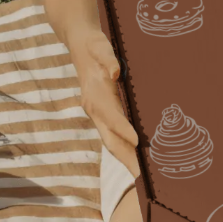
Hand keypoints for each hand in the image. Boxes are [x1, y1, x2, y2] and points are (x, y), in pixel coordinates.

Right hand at [69, 28, 140, 177]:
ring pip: (111, 141)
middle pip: (110, 139)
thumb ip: (107, 58)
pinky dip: (125, 149)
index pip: (112, 116)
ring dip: (126, 159)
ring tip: (143, 176)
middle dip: (126, 158)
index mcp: (95, 95)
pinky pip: (113, 136)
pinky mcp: (103, 115)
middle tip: (142, 176)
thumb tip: (116, 71)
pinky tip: (138, 158)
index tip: (138, 143)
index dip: (124, 130)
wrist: (80, 45)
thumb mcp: (101, 46)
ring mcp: (98, 114)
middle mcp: (95, 109)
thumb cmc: (94, 46)